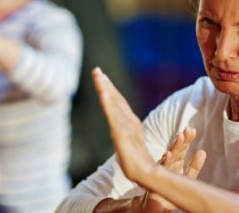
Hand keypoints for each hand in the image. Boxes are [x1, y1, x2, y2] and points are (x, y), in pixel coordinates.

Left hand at [92, 67, 155, 184]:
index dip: (110, 89)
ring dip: (104, 87)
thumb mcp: (129, 141)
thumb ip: (126, 132)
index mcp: (130, 121)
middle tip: (97, 70)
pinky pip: (112, 114)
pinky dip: (107, 102)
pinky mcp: (121, 132)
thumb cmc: (137, 159)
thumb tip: (119, 128)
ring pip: (113, 102)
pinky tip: (102, 92)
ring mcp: (125, 124)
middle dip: (105, 83)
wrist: (145, 172)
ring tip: (97, 74)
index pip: (118, 101)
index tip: (102, 78)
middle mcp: (128, 119)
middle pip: (115, 97)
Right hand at [146, 127, 205, 210]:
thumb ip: (194, 166)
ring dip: (175, 146)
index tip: (192, 130)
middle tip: (187, 129)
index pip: (183, 148)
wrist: (154, 203)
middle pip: (177, 149)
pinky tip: (168, 154)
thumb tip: (203, 152)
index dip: (187, 140)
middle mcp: (169, 163)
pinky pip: (162, 169)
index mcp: (176, 162)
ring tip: (180, 136)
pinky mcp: (157, 177)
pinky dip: (165, 161)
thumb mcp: (187, 178)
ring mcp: (162, 168)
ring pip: (170, 156)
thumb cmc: (170, 189)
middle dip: (182, 139)